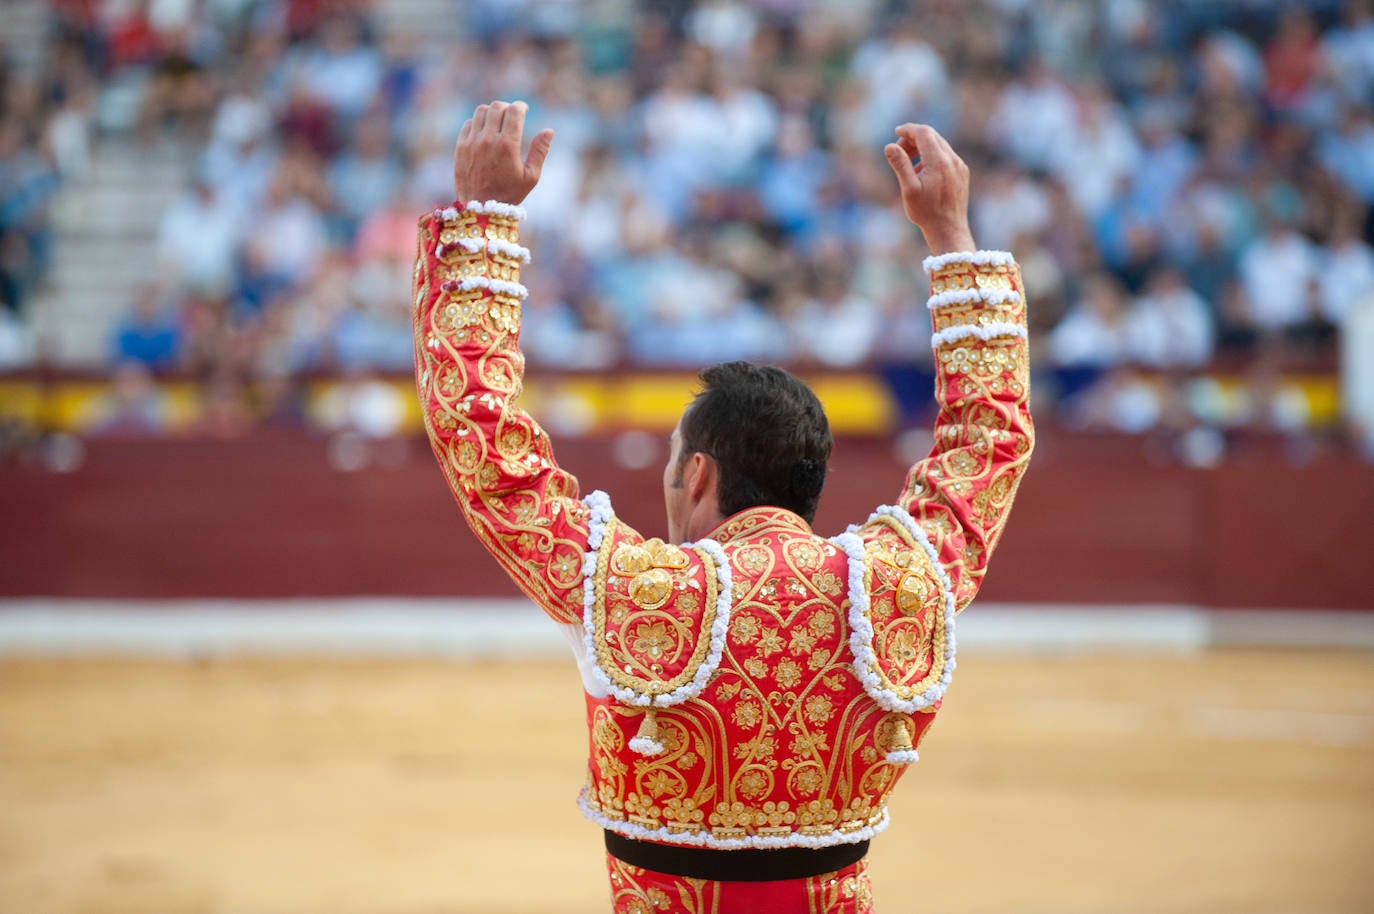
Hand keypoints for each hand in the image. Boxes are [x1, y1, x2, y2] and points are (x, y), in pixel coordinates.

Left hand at [453, 100, 553, 204]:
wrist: (481, 209)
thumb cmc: (510, 194)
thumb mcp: (531, 176)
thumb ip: (540, 151)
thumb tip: (549, 131)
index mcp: (508, 146)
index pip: (514, 111)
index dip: (521, 106)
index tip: (524, 109)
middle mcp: (488, 140)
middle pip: (497, 107)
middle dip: (508, 107)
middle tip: (512, 115)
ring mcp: (472, 142)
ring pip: (481, 111)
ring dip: (492, 112)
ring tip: (498, 121)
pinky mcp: (460, 147)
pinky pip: (469, 124)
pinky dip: (479, 122)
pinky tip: (485, 131)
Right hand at [883, 123, 975, 254]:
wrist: (949, 230)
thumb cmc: (926, 212)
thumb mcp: (909, 189)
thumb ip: (900, 165)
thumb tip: (889, 146)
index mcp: (939, 162)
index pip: (924, 133)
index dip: (909, 130)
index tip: (896, 132)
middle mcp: (952, 160)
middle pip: (932, 136)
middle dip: (914, 138)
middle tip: (899, 151)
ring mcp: (959, 166)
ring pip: (939, 145)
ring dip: (922, 147)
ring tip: (909, 163)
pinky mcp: (962, 173)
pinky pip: (946, 156)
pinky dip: (932, 156)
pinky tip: (922, 172)